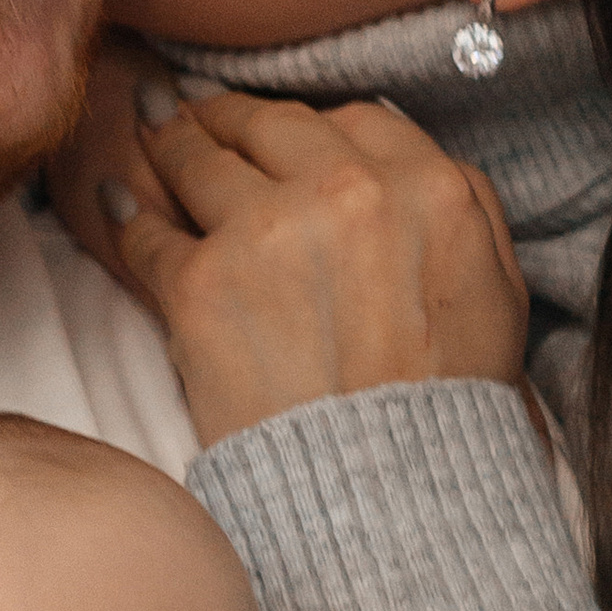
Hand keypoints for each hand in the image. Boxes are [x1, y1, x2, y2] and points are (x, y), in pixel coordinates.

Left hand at [54, 63, 529, 450]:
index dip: (311, 124)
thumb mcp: (499, 295)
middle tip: (197, 112)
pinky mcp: (202, 285)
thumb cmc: (449, 410)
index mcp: (430, 188)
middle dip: (230, 115)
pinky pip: (149, 232)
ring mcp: (268, 233)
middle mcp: (347, 191)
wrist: (390, 497)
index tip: (281, 129)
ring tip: (150, 132)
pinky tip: (112, 199)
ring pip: (201, 159)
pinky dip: (126, 214)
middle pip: (270, 124)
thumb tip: (416, 167)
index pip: (354, 119)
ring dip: (172, 142)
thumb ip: (467, 212)